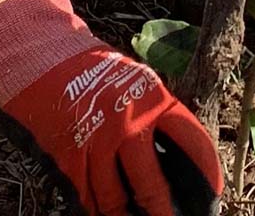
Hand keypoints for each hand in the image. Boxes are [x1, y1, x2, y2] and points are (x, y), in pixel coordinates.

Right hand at [0, 0, 222, 214]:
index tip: (211, 198)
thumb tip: (179, 160)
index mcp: (152, 99)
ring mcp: (97, 141)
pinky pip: (88, 196)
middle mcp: (127, 122)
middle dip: (164, 213)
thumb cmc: (94, 72)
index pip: (191, 142)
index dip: (206, 175)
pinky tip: (106, 212)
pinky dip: (98, 208)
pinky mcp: (69, 156)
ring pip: (116, 200)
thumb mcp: (135, 82)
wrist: (42, 54)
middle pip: (153, 185)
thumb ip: (155, 117)